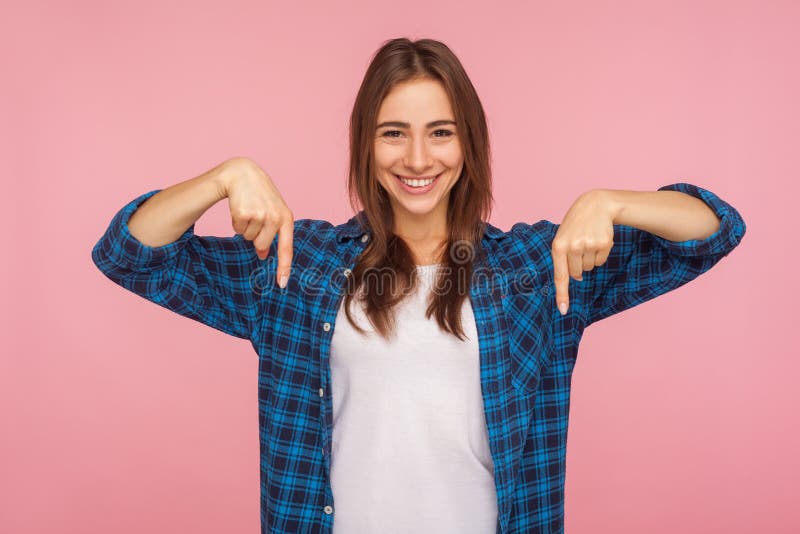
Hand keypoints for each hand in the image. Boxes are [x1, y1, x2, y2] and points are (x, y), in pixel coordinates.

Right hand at [218, 157, 293, 287]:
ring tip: (249, 209)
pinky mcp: (244, 214)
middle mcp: (275, 218)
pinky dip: (236, 222)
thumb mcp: (272, 211)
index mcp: (286, 218)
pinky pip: (237, 230)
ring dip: (245, 228)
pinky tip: (240, 207)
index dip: (284, 267)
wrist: (243, 173)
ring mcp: (260, 216)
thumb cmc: (260, 194)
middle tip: (255, 217)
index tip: (282, 284)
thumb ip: (272, 232)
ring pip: (248, 238)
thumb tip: (262, 254)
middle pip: (261, 246)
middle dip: (255, 237)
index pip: (287, 248)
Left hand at [551, 189, 616, 314]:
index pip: (560, 276)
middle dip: (579, 266)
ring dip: (590, 258)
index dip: (562, 294)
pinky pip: (601, 261)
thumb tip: (576, 279)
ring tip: (588, 240)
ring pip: (590, 268)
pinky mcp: (603, 244)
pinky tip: (597, 239)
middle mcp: (573, 247)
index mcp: (558, 246)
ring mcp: (589, 245)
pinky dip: (600, 254)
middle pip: (577, 273)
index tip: (563, 310)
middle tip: (579, 246)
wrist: (595, 204)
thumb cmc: (575, 224)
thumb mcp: (562, 236)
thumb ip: (563, 258)